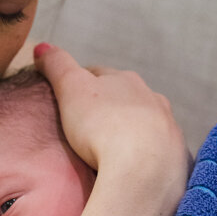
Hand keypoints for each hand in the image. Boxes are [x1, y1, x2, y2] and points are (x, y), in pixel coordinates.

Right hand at [33, 44, 189, 189]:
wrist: (144, 169)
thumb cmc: (102, 125)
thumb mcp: (71, 89)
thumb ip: (57, 65)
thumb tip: (41, 46)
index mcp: (125, 79)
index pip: (98, 74)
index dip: (80, 84)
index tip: (67, 98)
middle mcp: (150, 97)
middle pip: (124, 96)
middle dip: (109, 105)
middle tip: (88, 123)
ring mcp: (167, 126)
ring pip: (144, 121)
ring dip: (130, 128)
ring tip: (111, 147)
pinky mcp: (175, 154)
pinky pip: (156, 149)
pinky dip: (144, 152)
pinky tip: (133, 164)